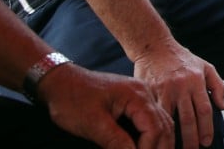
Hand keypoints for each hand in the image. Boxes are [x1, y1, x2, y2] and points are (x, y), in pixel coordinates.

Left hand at [40, 63, 173, 148]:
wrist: (60, 81)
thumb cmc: (73, 99)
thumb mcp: (93, 124)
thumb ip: (115, 142)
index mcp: (137, 95)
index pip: (154, 127)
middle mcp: (144, 93)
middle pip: (163, 124)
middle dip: (161, 147)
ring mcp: (140, 96)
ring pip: (160, 122)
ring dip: (158, 142)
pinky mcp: (133, 101)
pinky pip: (149, 120)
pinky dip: (150, 135)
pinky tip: (145, 146)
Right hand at [133, 42, 223, 148]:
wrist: (155, 46)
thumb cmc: (182, 59)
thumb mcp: (205, 66)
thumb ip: (217, 85)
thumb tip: (222, 107)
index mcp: (197, 81)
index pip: (205, 110)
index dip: (206, 129)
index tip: (206, 143)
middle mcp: (181, 86)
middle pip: (188, 118)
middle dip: (191, 139)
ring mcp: (164, 89)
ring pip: (170, 118)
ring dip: (172, 136)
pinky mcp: (148, 91)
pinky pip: (154, 112)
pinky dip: (157, 125)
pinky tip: (158, 135)